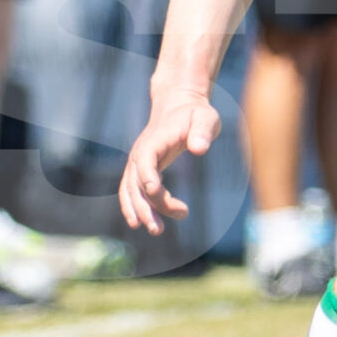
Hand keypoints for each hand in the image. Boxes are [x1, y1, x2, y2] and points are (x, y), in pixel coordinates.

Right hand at [119, 89, 222, 234]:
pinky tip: (143, 222)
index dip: (148, 175)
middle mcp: (140, 153)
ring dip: (140, 211)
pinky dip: (134, 206)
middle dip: (145, 206)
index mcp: (154, 140)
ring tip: (156, 230)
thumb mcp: (205, 117)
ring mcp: (138, 162)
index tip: (155, 192)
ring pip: (131, 190)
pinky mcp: (141, 169)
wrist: (178, 106)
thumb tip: (200, 149)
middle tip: (158, 229)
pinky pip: (131, 190)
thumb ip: (203, 131)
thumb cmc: (195, 113)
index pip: (146, 159)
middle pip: (136, 182)